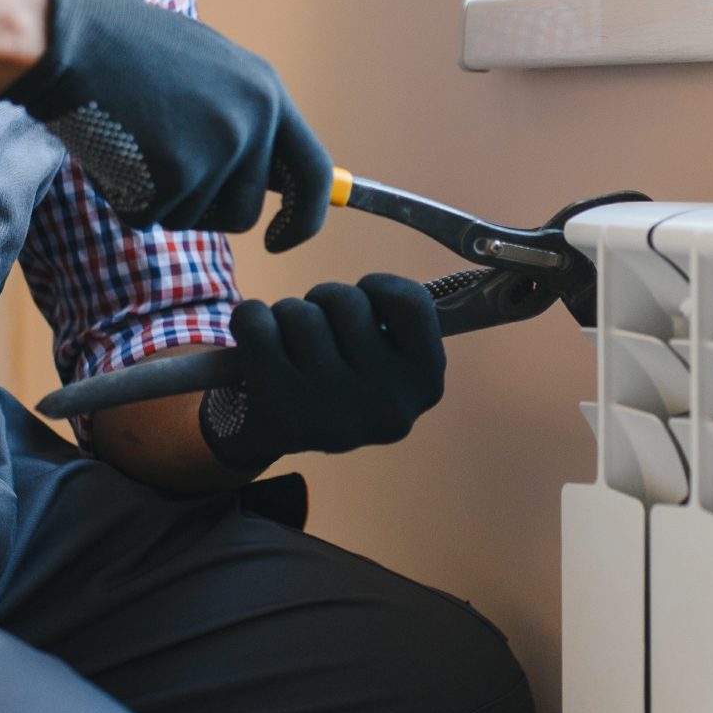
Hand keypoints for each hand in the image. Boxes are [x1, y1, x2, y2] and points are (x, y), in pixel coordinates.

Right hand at [2, 0, 331, 247]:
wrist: (70, 37)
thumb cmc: (128, 49)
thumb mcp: (207, 67)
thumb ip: (245, 117)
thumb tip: (273, 179)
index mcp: (267, 93)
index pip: (315, 175)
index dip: (304, 218)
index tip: (280, 240)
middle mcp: (253, 123)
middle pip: (244, 212)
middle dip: (207, 211)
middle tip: (165, 179)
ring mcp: (217, 150)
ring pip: (195, 219)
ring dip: (162, 201)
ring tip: (134, 145)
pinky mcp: (177, 174)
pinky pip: (150, 217)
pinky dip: (125, 198)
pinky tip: (111, 151)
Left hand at [198, 275, 448, 470]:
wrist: (277, 430)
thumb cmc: (339, 373)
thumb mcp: (388, 356)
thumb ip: (406, 320)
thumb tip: (463, 283)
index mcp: (424, 385)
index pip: (412, 301)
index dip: (378, 288)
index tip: (364, 303)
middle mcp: (386, 405)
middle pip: (348, 300)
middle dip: (325, 301)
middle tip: (320, 333)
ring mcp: (332, 411)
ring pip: (300, 311)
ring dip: (288, 315)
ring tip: (290, 347)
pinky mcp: (277, 412)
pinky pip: (254, 323)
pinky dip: (249, 320)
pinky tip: (257, 350)